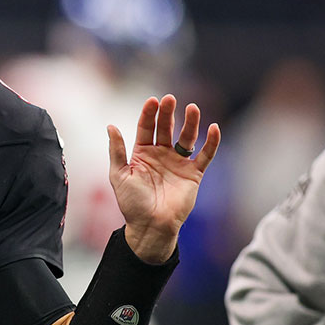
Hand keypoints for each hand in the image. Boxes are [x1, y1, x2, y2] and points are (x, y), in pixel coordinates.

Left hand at [106, 94, 220, 262]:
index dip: (148, 114)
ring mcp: (178, 163)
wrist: (150, 226)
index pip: (146, 128)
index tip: (152, 100)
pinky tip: (214, 128)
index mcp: (142, 153)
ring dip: (190, 123)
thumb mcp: (119, 175)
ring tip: (192, 108)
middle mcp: (161, 155)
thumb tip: (111, 126)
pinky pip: (205, 155)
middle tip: (170, 98)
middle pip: (166, 128)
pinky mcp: (193, 174)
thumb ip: (117, 151)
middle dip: (168, 113)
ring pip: (187, 138)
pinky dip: (211, 143)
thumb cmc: (132, 203)